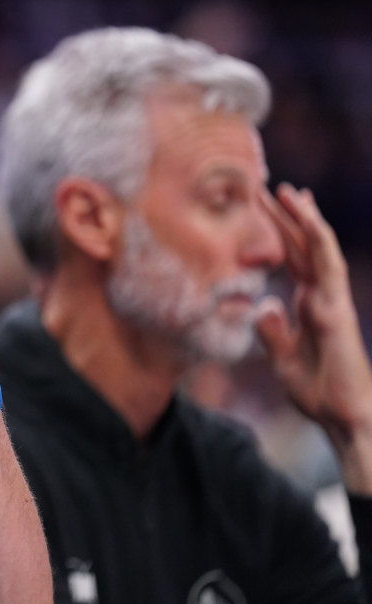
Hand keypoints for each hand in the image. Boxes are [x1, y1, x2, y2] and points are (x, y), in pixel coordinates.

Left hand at [256, 183, 371, 492]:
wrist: (345, 418)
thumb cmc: (319, 394)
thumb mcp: (283, 360)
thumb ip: (273, 333)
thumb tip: (262, 306)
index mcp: (308, 306)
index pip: (290, 261)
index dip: (276, 235)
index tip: (257, 210)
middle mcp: (322, 297)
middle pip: (301, 248)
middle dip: (284, 217)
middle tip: (264, 185)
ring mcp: (332, 301)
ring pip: (318, 250)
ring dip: (304, 219)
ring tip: (288, 191)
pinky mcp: (337, 310)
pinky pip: (328, 268)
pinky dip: (319, 241)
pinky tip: (308, 220)